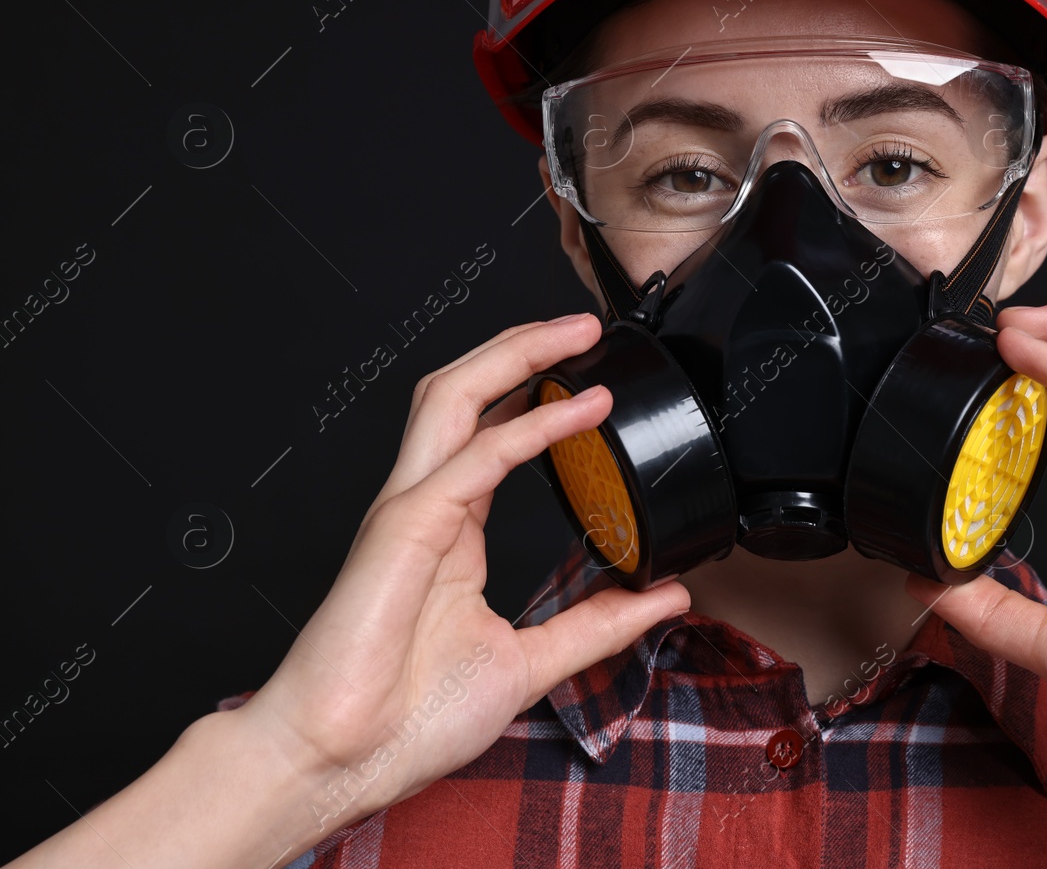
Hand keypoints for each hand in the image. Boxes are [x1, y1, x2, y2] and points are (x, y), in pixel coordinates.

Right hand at [238, 315, 689, 823]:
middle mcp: (427, 508)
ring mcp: (410, 511)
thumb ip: (597, 626)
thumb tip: (661, 599)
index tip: (592, 375)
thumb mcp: (532, 663)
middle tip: (586, 325)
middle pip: (466, 393)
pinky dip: (530, 426)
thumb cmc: (406, 720)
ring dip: (517, 354)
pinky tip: (578, 409)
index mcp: (450, 531)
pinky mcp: (403, 529)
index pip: (490, 432)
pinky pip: (473, 458)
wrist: (344, 763)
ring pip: (455, 398)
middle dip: (522, 346)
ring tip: (576, 333)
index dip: (534, 391)